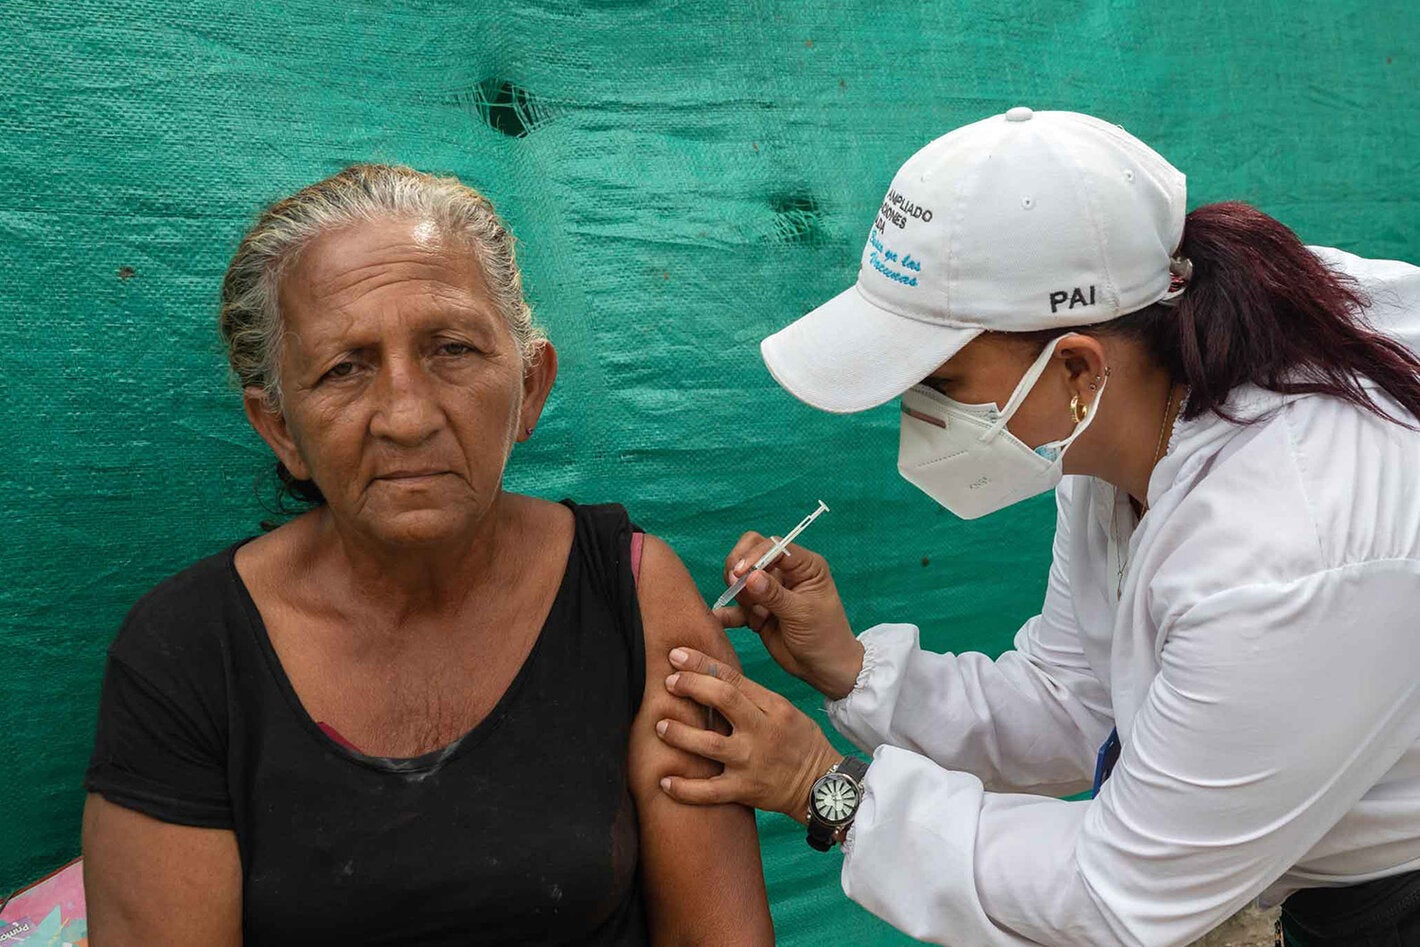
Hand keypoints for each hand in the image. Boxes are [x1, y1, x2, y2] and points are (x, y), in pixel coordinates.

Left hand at [655, 647, 841, 823]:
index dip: (702, 664)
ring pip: (710, 745)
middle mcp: (762, 732)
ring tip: (660, 726)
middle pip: (724, 701)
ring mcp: (752, 763)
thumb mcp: (785, 710)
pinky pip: (710, 792)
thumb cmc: (799, 742)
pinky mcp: (745, 790)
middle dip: (692, 687)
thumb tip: (710, 678)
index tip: (677, 655)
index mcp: (773, 707)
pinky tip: (664, 781)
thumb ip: (752, 697)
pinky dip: (686, 788)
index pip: (734, 678)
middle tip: (669, 683)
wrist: (823, 786)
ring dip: (681, 734)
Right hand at [713, 532, 864, 699]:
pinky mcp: (757, 609)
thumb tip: (750, 576)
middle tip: (735, 588)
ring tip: (757, 618)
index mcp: (804, 566)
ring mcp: (770, 591)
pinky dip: (729, 612)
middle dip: (740, 570)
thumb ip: (774, 594)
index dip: (753, 555)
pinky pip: (736, 605)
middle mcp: (785, 573)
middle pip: (751, 553)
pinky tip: (722, 619)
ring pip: (741, 579)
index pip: (773, 546)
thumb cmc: (824, 636)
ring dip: (741, 597)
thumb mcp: (801, 613)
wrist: (823, 669)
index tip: (739, 574)